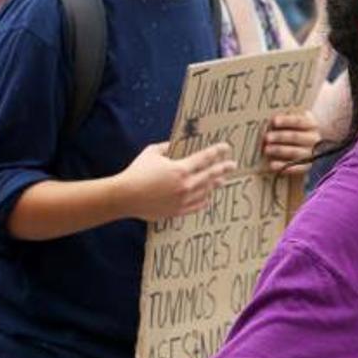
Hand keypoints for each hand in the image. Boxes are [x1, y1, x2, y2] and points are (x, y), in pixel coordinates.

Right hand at [116, 142, 235, 220]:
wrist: (125, 197)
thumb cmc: (137, 172)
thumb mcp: (152, 152)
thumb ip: (166, 147)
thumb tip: (174, 145)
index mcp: (180, 169)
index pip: (204, 158)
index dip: (217, 151)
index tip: (226, 147)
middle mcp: (185, 185)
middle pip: (210, 175)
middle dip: (223, 169)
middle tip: (233, 165)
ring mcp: (182, 200)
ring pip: (205, 191)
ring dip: (215, 185)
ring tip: (222, 180)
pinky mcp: (177, 211)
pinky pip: (196, 206)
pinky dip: (204, 201)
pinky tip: (208, 198)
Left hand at [264, 111, 320, 172]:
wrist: (308, 142)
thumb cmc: (295, 128)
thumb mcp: (294, 121)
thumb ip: (284, 121)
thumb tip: (268, 122)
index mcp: (311, 124)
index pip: (299, 121)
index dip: (286, 121)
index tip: (274, 121)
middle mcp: (314, 138)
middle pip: (295, 136)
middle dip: (280, 136)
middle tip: (267, 137)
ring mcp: (311, 153)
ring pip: (295, 152)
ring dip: (279, 150)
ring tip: (266, 149)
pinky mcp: (307, 166)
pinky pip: (296, 168)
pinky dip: (284, 166)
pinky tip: (272, 165)